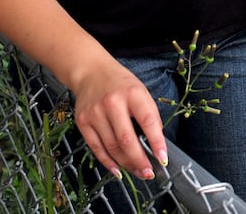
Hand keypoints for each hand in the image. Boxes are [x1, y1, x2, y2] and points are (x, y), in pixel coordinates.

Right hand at [71, 64, 166, 180]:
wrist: (91, 72)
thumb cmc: (120, 84)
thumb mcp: (141, 92)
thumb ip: (149, 115)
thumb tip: (156, 143)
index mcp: (132, 93)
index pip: (147, 121)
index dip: (156, 143)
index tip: (163, 159)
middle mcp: (112, 103)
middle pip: (126, 139)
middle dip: (139, 160)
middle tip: (149, 173)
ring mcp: (95, 113)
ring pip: (112, 147)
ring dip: (126, 164)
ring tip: (138, 172)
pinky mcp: (83, 122)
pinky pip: (96, 148)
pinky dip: (108, 162)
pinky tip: (118, 170)